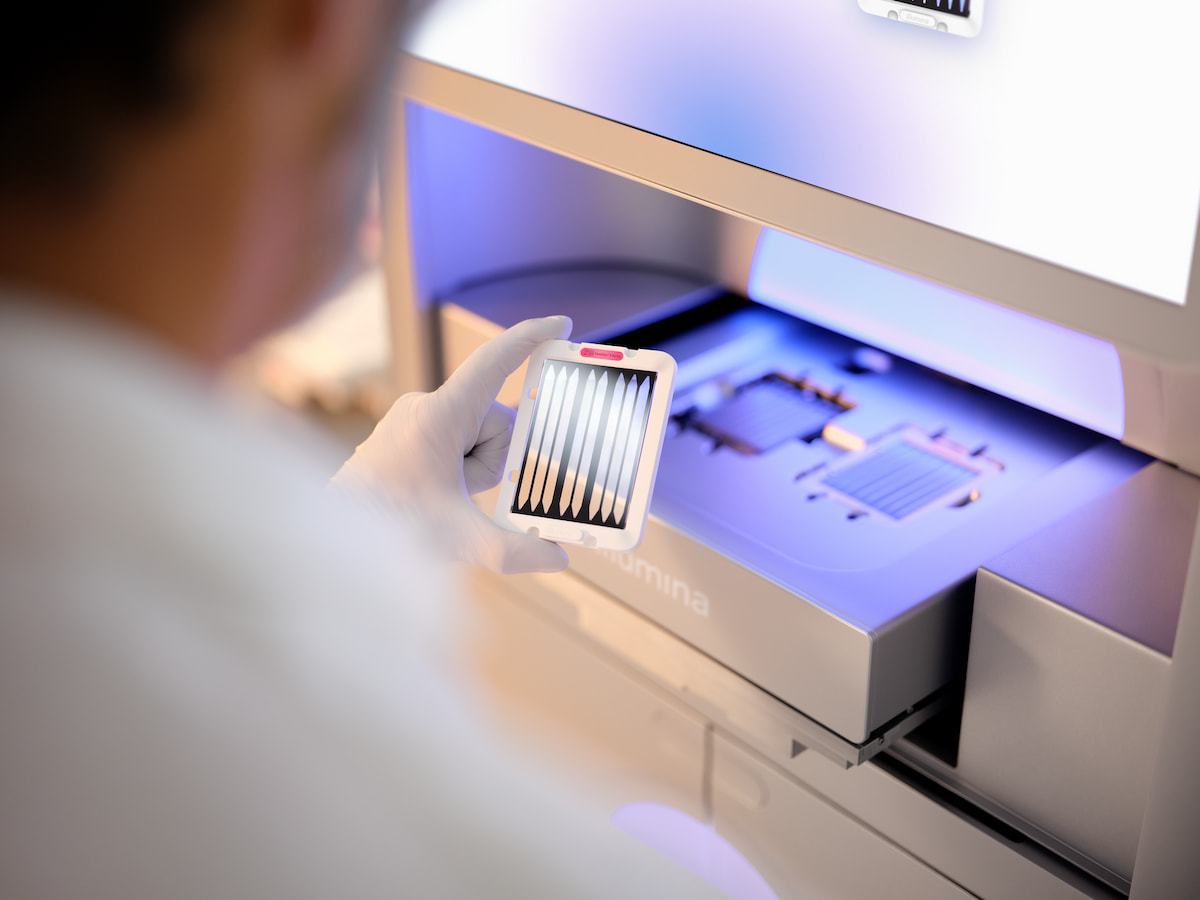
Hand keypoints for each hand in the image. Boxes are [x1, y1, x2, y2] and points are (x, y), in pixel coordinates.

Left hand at [333, 316, 571, 573]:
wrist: (330, 534)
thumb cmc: (387, 527)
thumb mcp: (461, 540)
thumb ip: (515, 551)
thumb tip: (558, 559)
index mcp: (441, 415)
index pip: (494, 362)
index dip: (531, 338)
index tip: (562, 323)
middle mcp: (425, 406)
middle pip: (495, 420)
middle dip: (492, 460)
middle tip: (464, 490)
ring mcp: (413, 418)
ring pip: (475, 435)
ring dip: (473, 469)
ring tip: (443, 495)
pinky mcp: (405, 433)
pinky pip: (454, 441)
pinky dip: (458, 467)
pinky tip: (435, 493)